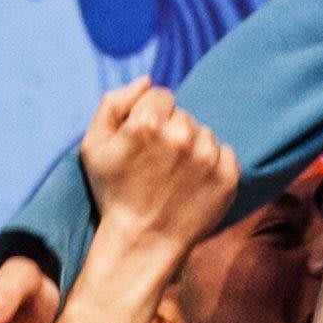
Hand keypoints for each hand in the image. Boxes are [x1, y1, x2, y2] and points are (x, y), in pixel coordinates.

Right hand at [80, 78, 240, 253]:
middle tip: (157, 165)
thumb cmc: (114, 193)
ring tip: (175, 177)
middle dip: (171, 132)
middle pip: (183, 115)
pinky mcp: (228, 177)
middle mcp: (182, 134)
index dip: (149, 118)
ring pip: (205, 133)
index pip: (161, 96)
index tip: (143, 144)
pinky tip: (194, 184)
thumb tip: (148, 80)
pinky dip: (214, 165)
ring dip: (193, 148)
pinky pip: (226, 153)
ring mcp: (208, 156)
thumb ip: (113, 103)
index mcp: (148, 122)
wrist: (142, 242)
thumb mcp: (93, 146)